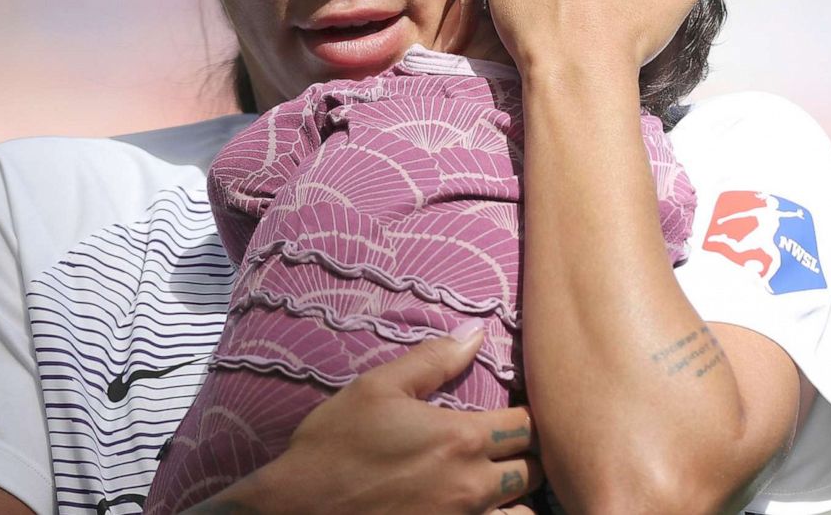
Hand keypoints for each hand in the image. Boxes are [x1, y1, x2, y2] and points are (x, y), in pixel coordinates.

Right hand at [187, 329, 541, 513]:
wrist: (295, 511)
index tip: (514, 416)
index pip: (530, 425)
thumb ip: (433, 360)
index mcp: (461, 438)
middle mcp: (472, 484)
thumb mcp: (376, 389)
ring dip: (519, 496)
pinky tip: (486, 511)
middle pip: (534, 469)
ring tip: (503, 487)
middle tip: (510, 450)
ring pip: (524, 510)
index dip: (528, 418)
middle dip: (527, 457)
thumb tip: (475, 333)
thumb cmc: (332, 449)